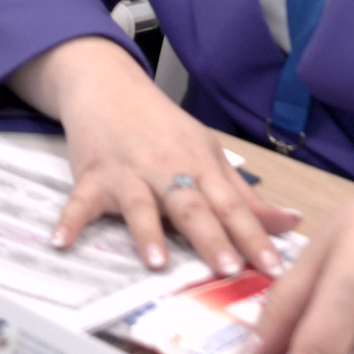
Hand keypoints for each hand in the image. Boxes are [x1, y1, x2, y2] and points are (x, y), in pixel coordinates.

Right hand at [26, 36, 298, 275]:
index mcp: (200, 166)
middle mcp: (166, 170)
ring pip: (141, 205)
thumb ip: (245, 196)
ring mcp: (128, 173)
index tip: (274, 268)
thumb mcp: (209, 154)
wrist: (108, 85)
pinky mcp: (93, 175)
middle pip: (191, 208)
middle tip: (227, 269)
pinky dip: (70, 220)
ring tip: (157, 262)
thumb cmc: (162, 126)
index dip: (254, 237)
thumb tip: (291, 223)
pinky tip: (62, 241)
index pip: (232, 206)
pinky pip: (80, 201)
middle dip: (210, 238)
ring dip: (147, 233)